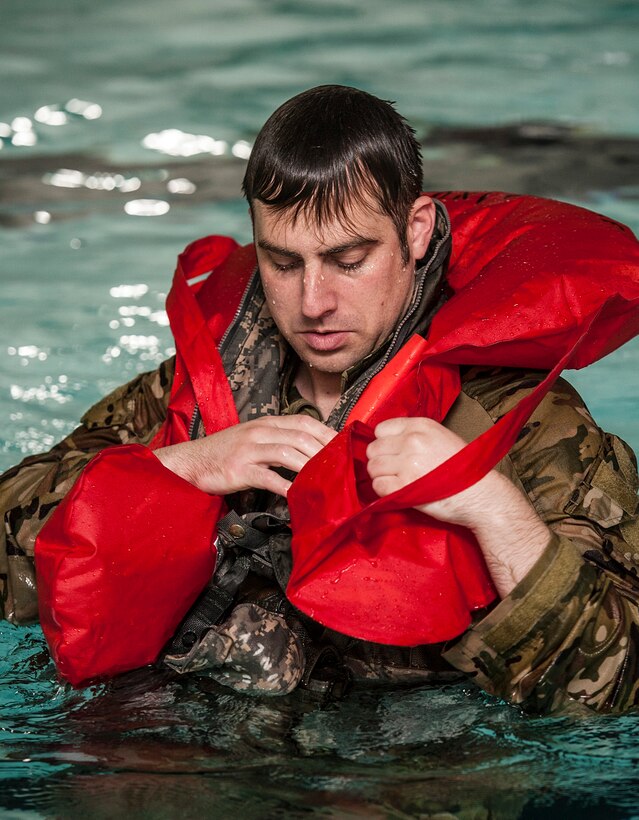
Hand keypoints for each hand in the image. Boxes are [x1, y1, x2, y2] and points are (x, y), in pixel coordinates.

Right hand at [156, 415, 334, 496]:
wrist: (191, 462)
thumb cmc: (225, 453)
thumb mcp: (253, 438)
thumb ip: (279, 439)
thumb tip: (310, 449)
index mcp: (265, 423)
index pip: (304, 421)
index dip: (327, 432)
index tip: (344, 446)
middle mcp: (259, 432)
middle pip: (301, 436)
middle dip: (325, 451)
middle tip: (343, 466)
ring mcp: (249, 450)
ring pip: (288, 453)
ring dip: (310, 466)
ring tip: (327, 479)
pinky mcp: (240, 470)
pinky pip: (269, 477)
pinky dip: (287, 486)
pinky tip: (299, 494)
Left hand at [366, 417, 551, 596]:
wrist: (481, 493)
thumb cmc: (465, 469)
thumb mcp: (441, 438)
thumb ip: (415, 437)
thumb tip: (389, 444)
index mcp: (421, 426)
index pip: (380, 429)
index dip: (384, 443)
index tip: (392, 453)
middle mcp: (412, 441)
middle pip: (373, 449)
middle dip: (380, 461)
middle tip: (394, 471)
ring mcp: (407, 464)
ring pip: (373, 468)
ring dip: (381, 476)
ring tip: (397, 482)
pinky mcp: (405, 487)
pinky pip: (378, 486)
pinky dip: (385, 491)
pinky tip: (399, 492)